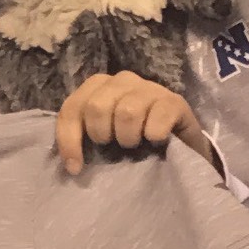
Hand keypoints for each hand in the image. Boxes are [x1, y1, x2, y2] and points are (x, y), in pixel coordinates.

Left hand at [54, 70, 216, 173]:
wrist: (179, 147)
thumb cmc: (134, 142)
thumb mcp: (104, 139)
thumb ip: (83, 138)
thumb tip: (69, 164)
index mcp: (98, 88)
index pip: (71, 109)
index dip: (69, 140)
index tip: (75, 168)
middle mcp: (122, 81)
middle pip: (96, 107)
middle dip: (102, 134)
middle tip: (115, 146)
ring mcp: (149, 87)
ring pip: (126, 112)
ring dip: (128, 137)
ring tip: (136, 144)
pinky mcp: (174, 101)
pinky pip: (157, 118)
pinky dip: (154, 135)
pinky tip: (156, 141)